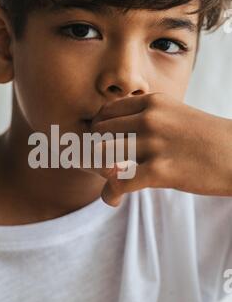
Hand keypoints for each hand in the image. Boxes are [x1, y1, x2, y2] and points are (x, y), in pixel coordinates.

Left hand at [89, 92, 231, 205]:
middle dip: (95, 151)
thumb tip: (119, 131)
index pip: (105, 112)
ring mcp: (155, 143)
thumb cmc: (207, 138)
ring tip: (110, 183)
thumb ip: (147, 117)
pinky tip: (114, 199)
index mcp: (152, 103)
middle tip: (104, 167)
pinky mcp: (161, 171)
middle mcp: (150, 118)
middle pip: (99, 132)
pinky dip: (110, 194)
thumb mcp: (176, 114)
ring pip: (103, 154)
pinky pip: (119, 182)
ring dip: (99, 172)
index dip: (98, 131)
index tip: (102, 146)